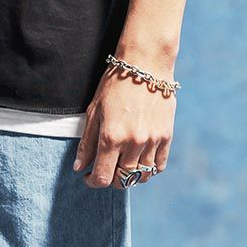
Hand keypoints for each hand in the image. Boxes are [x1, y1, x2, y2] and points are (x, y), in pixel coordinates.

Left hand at [72, 66, 174, 187]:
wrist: (146, 64)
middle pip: (122, 180)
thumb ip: (87, 142)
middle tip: (104, 169)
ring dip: (130, 176)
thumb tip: (79, 167)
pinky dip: (148, 169)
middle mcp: (133, 142)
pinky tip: (139, 160)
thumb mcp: (94, 111)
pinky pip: (158, 166)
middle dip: (110, 180)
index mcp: (111, 137)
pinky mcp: (166, 136)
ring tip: (121, 165)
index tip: (88, 176)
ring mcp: (152, 141)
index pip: (102, 177)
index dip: (92, 181)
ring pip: (141, 176)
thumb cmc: (115, 84)